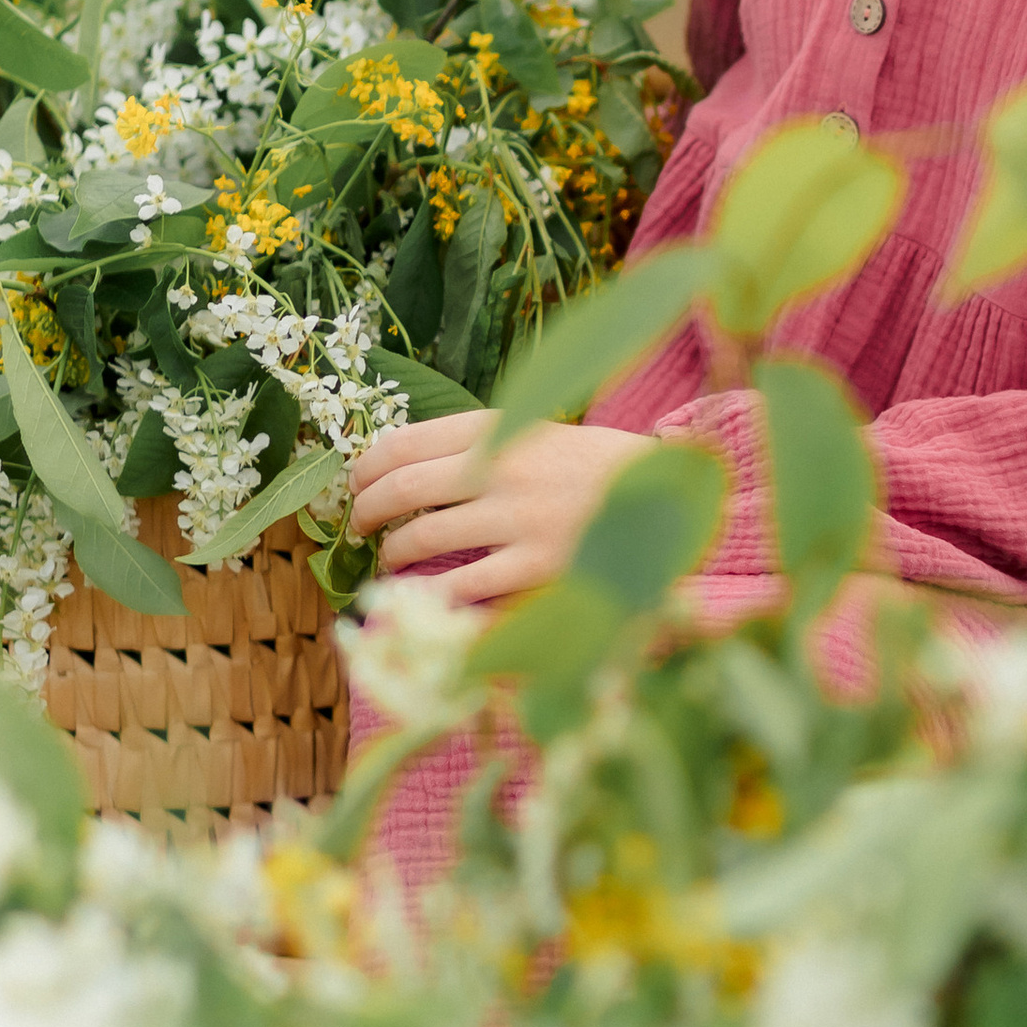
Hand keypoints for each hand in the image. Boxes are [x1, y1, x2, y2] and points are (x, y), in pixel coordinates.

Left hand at [348, 411, 651, 606]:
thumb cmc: (598, 468)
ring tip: (392, 560)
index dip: (365, 467)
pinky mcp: (538, 568)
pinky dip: (432, 595)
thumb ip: (482, 443)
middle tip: (360, 527)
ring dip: (394, 553)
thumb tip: (403, 464)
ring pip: (423, 538)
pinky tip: (424, 598)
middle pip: (402, 487)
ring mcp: (520, 520)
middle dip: (367, 511)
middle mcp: (505, 469)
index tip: (356, 484)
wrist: (670, 498)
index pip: (404, 441)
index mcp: (502, 429)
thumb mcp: (540, 434)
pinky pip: (462, 586)